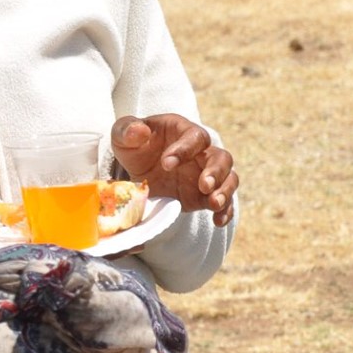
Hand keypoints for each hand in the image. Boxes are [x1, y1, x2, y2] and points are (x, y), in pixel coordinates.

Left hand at [112, 113, 238, 225]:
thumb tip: (139, 131)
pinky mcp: (205, 195)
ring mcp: (207, 174)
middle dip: (215, 172)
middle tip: (204, 186)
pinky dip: (225, 211)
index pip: (195, 137)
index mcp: (184, 131)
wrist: (138, 170)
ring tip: (213, 204)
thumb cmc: (134, 147)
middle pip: (221, 158)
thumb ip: (127, 130)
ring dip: (224, 192)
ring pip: (229, 179)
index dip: (185, 149)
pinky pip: (224, 202)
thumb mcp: (123, 136)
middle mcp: (202, 152)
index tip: (166, 164)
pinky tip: (217, 221)